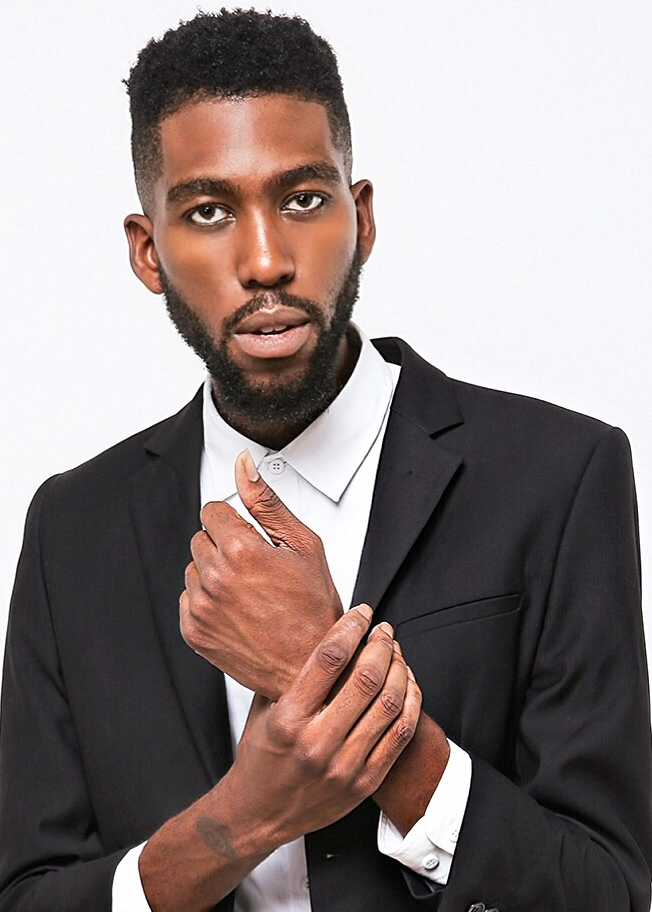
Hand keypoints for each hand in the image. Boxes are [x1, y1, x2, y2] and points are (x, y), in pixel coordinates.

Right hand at [139, 607, 420, 911]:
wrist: (258, 815)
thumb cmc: (260, 757)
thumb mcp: (263, 709)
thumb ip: (287, 673)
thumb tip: (319, 629)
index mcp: (288, 719)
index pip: (329, 658)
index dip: (351, 627)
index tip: (361, 612)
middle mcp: (317, 742)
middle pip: (366, 678)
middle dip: (381, 644)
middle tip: (384, 629)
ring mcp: (344, 766)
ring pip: (390, 704)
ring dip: (399, 669)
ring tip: (396, 653)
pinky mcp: (364, 782)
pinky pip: (401, 735)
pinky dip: (411, 702)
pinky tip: (408, 684)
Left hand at [180, 450, 342, 697]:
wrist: (309, 667)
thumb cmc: (314, 609)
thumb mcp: (303, 545)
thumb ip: (266, 501)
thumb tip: (244, 465)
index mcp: (241, 551)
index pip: (212, 511)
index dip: (236, 522)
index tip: (253, 540)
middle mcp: (215, 578)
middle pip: (201, 538)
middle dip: (225, 546)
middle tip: (257, 569)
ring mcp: (201, 607)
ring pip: (193, 568)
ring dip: (214, 573)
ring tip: (249, 592)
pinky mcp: (193, 631)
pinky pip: (188, 598)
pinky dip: (208, 600)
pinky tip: (238, 610)